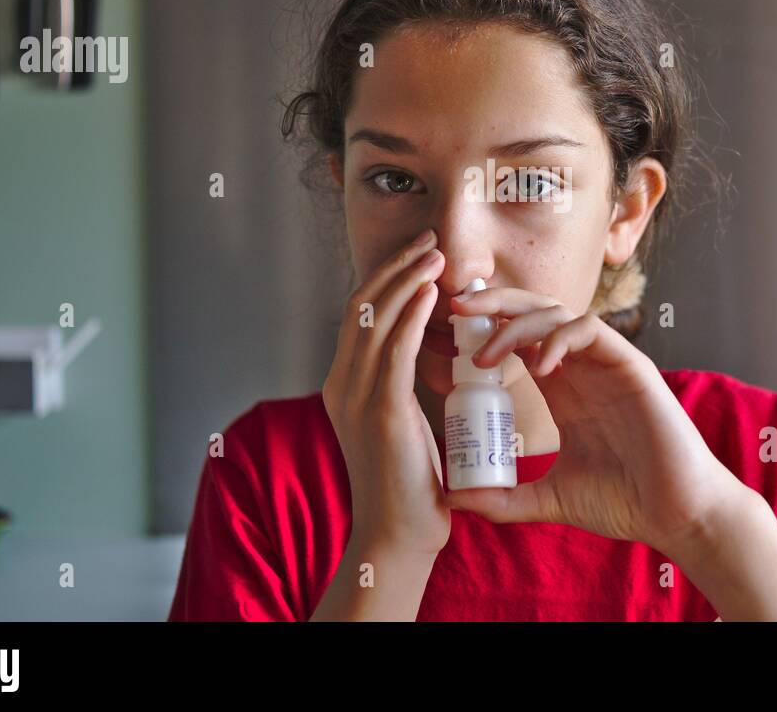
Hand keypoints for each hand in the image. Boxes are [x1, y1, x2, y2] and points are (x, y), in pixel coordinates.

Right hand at [321, 228, 450, 559]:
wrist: (399, 537)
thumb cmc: (411, 486)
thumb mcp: (400, 425)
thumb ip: (401, 390)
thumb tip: (428, 358)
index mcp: (343, 386)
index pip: (360, 317)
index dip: (387, 281)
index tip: (418, 257)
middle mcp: (341, 384)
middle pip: (362, 306)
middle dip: (395, 267)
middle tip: (428, 240)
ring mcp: (356, 396)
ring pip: (376, 318)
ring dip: (407, 279)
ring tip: (435, 253)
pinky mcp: (381, 409)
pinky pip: (395, 347)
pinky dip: (412, 312)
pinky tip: (432, 290)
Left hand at [443, 286, 743, 553]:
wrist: (675, 515)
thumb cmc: (622, 501)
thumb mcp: (547, 499)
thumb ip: (504, 497)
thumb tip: (454, 500)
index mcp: (561, 388)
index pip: (517, 339)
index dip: (481, 332)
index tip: (445, 341)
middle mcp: (581, 367)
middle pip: (532, 311)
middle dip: (492, 303)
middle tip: (454, 309)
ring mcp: (605, 363)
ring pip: (556, 312)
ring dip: (515, 325)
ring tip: (486, 357)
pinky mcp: (630, 365)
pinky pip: (589, 330)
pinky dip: (559, 339)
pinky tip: (539, 368)